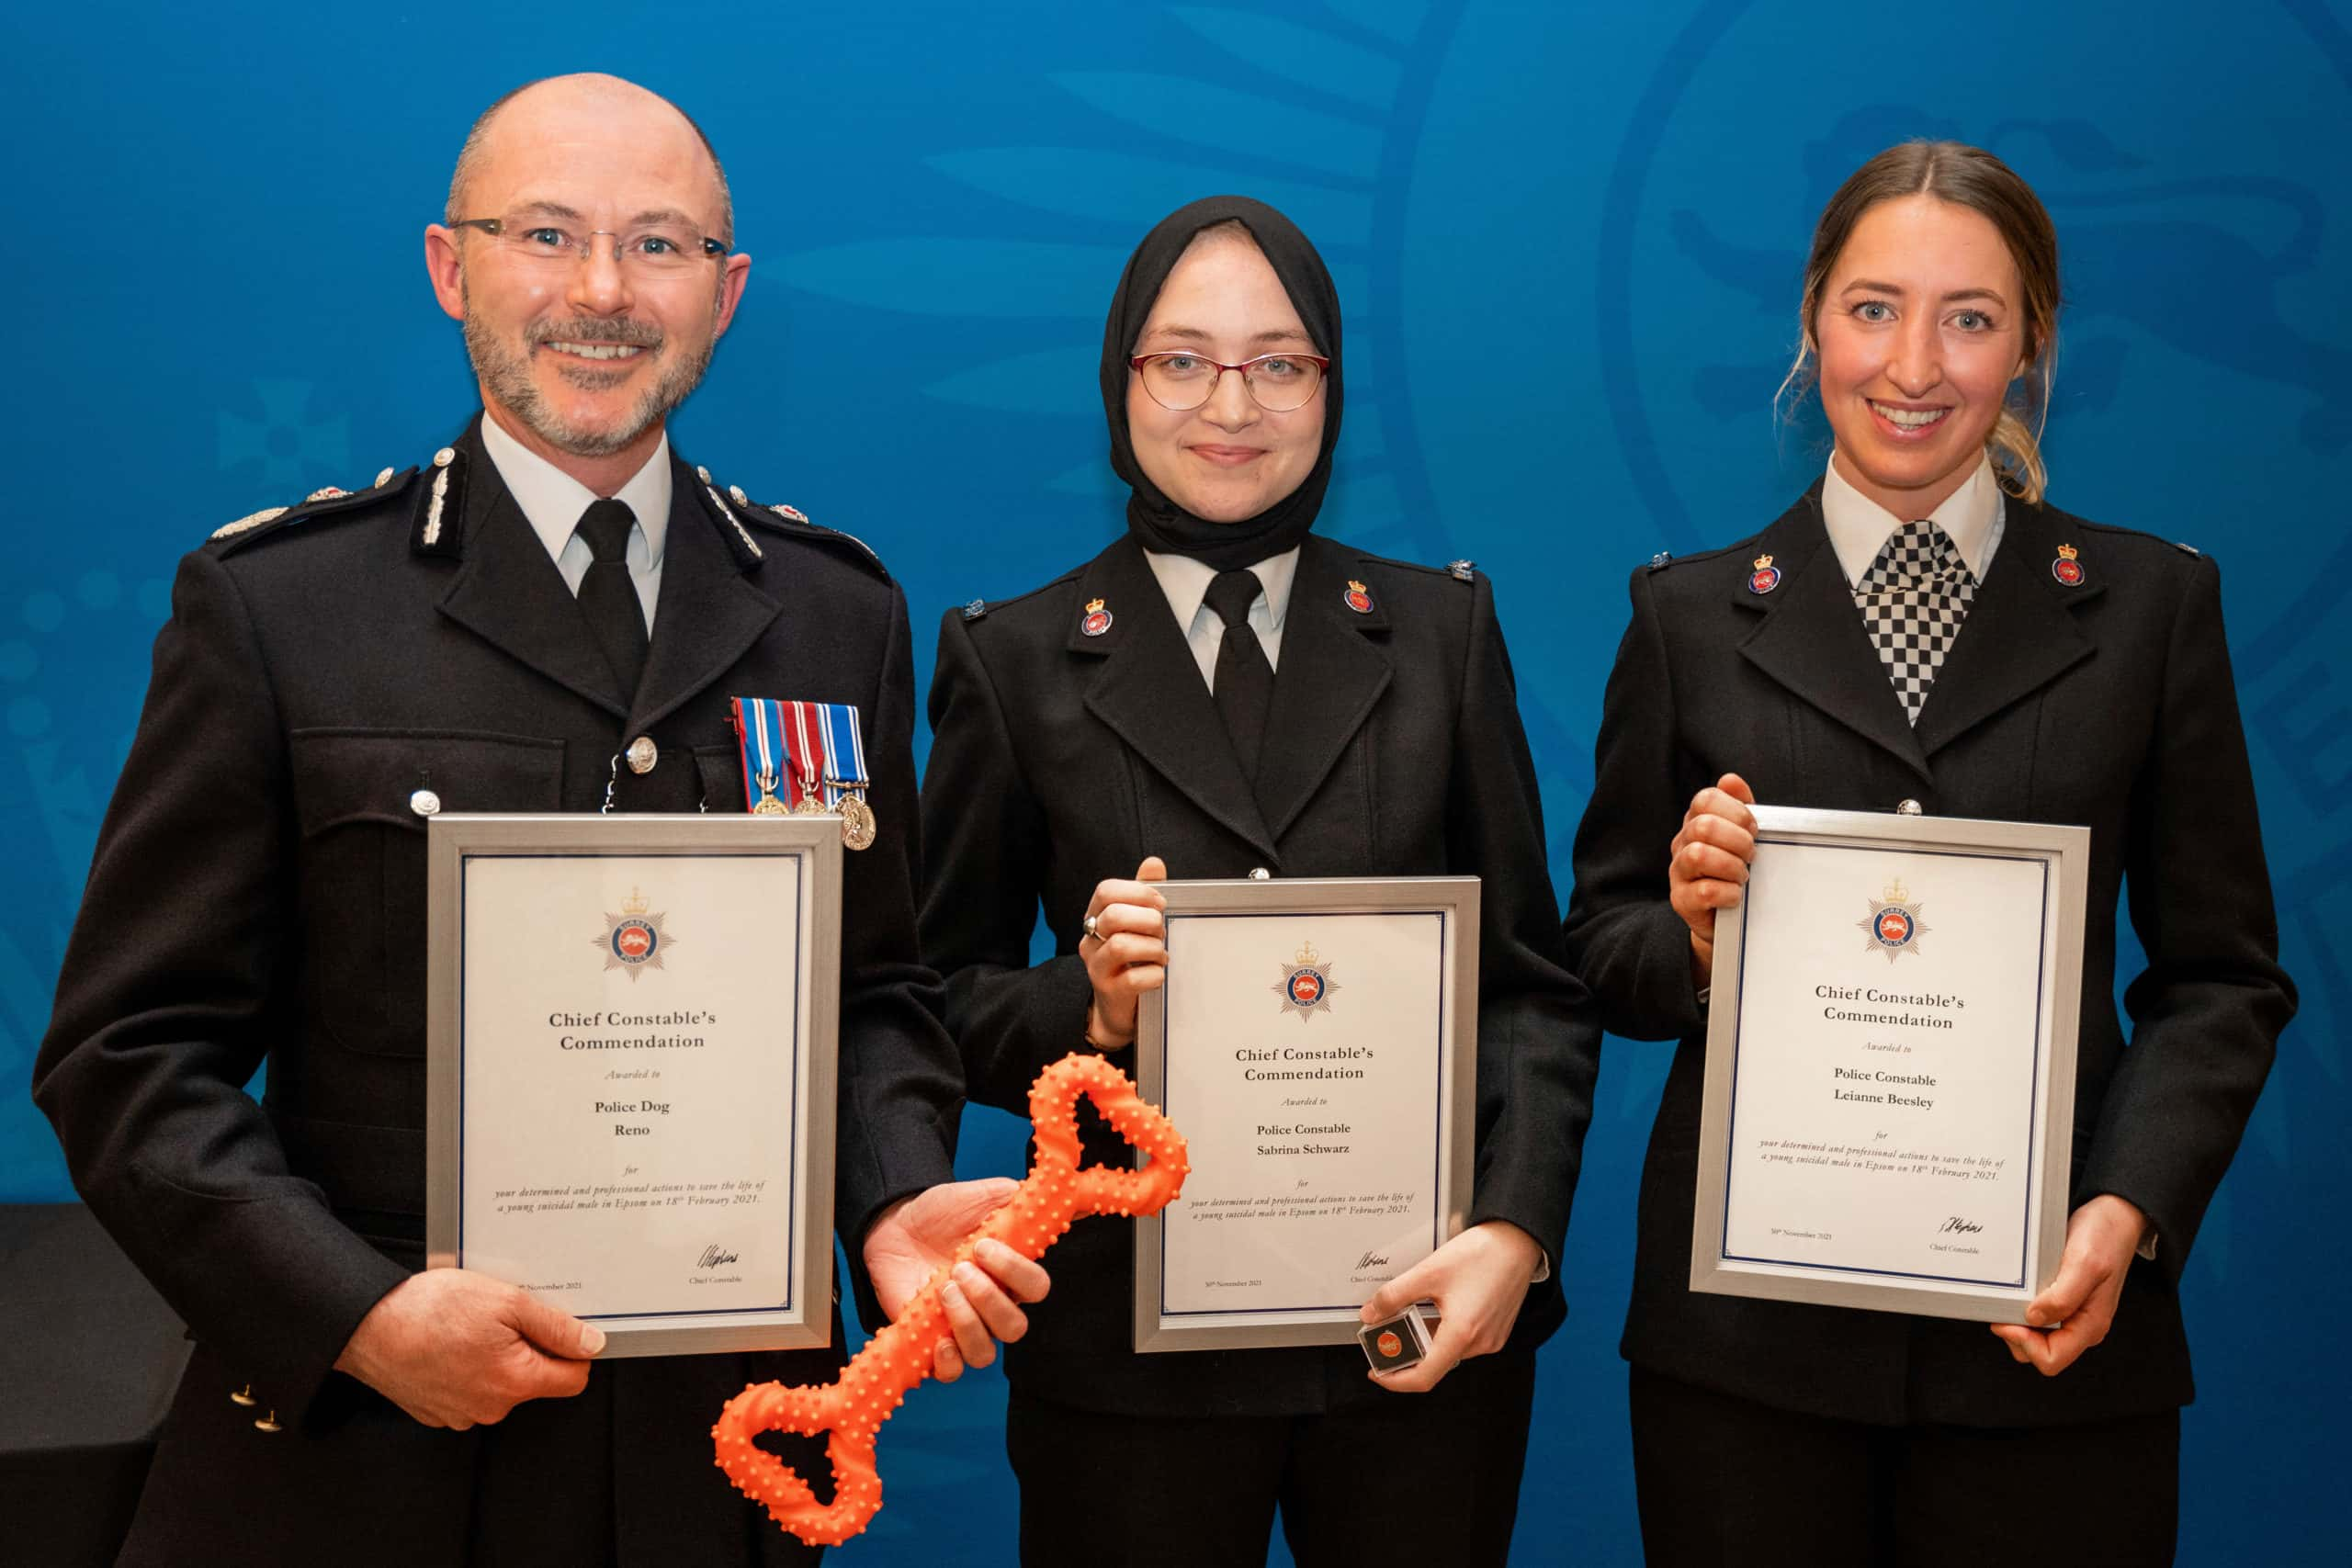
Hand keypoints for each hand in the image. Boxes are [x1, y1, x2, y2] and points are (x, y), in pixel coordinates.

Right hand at [334, 1267, 600, 1428]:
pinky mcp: (437, 1411)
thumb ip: (555, 1327)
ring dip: (496, 1356)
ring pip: (501, 1384)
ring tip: (471, 1326)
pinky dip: (468, 1367)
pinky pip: (469, 1390)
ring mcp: (461, 1414)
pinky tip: (451, 1342)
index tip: (560, 1328)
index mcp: (515, 1382)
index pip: (573, 1378)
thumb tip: (591, 1344)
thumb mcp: (507, 1302)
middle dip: (529, 1347)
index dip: (574, 1349)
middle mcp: (490, 1408)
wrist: (366, 1325)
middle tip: (504, 1316)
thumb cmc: (431, 1311)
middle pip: (535, 1380)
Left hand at [862, 1178, 1051, 1382]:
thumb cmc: (943, 1212)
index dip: (1015, 1272)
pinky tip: (939, 1338)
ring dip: (967, 1323)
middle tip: (960, 1269)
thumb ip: (1022, 1199)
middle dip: (988, 1299)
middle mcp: (993, 1307)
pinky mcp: (931, 1342)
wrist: (895, 1224)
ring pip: (984, 1353)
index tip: (982, 1246)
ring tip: (945, 1290)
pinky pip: (951, 1372)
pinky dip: (949, 1362)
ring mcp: (963, 1328)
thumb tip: (1073, 1200)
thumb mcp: (984, 1195)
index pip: (1036, 1288)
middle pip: (1014, 1328)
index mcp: (1011, 1275)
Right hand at [1080, 856, 1168, 1048]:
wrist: (1119, 1007)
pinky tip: (1158, 974)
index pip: (1105, 890)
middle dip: (1147, 920)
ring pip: (1121, 946)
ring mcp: (1096, 967)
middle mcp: (1090, 940)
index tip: (1159, 903)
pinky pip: (1133, 979)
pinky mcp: (1109, 991)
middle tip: (1161, 931)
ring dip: (1152, 948)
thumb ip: (1144, 893)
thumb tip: (1153, 863)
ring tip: (1161, 954)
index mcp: (1096, 916)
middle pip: (1114, 916)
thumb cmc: (1130, 958)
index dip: (1138, 892)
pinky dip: (1154, 975)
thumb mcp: (1137, 922)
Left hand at [1356, 1221, 1542, 1393]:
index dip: (1396, 1380)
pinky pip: (1465, 1341)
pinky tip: (1438, 1309)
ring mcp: (1492, 1339)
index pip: (1424, 1377)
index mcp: (1462, 1334)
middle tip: (1389, 1333)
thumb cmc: (1481, 1254)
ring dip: (1427, 1339)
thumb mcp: (1428, 1272)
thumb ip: (1395, 1295)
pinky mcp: (1497, 1331)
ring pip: (1450, 1351)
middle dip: (1408, 1352)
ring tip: (1412, 1315)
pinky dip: (1445, 1333)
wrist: (1518, 1241)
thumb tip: (1371, 1313)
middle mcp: (1480, 1343)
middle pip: (1435, 1363)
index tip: (1378, 1372)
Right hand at [1669, 773, 1756, 987]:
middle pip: (1703, 826)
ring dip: (1731, 866)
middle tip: (1751, 854)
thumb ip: (1738, 807)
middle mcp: (1682, 844)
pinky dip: (1728, 892)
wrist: (1724, 919)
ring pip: (1698, 856)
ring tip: (1743, 876)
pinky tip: (1736, 896)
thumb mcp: (1740, 837)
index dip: (1735, 811)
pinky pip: (1704, 891)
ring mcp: (1678, 872)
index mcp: (1695, 822)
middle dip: (1737, 840)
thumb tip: (1731, 780)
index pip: (1705, 799)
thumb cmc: (1733, 872)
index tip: (1753, 828)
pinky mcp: (1681, 901)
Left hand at [1989, 1194, 2147, 1376]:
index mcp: (2090, 1325)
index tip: (2007, 1317)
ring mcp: (2070, 1313)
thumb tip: (2034, 1318)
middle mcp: (2080, 1324)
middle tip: (2005, 1303)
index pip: (2051, 1359)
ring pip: (2032, 1334)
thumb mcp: (2085, 1263)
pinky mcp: (2060, 1299)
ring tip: (2013, 1293)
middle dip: (2015, 1333)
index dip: (2024, 1343)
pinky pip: (2034, 1314)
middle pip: (2037, 1351)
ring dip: (2015, 1318)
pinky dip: (2020, 1305)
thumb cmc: (2106, 1236)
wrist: (2114, 1215)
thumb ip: (2063, 1296)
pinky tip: (2018, 1287)